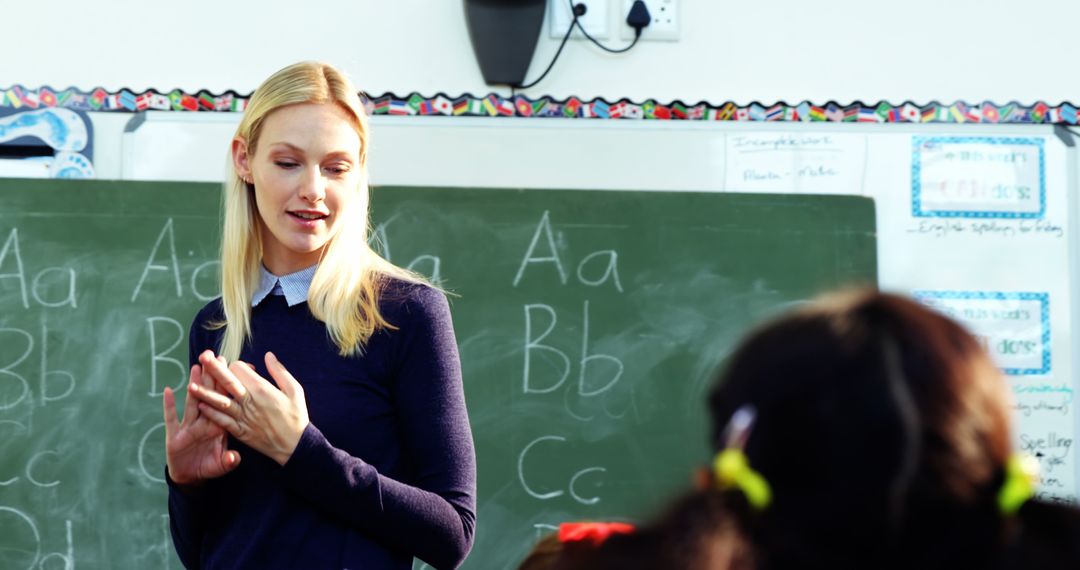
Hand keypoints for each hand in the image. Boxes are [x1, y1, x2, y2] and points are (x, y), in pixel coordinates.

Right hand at [163, 363, 239, 486]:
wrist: (191, 476)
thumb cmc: (209, 465)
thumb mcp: (220, 465)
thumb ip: (228, 461)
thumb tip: (234, 458)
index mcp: (218, 426)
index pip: (226, 403)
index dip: (230, 388)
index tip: (236, 368)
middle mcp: (204, 422)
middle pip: (209, 396)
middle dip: (212, 378)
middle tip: (215, 357)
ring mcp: (188, 426)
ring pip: (192, 402)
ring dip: (194, 386)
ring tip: (196, 367)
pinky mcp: (174, 434)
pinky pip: (171, 418)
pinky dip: (169, 406)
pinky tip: (168, 391)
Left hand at [190, 350, 309, 465]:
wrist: (295, 446)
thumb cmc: (297, 416)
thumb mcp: (295, 390)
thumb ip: (279, 371)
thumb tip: (268, 355)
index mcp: (262, 389)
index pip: (241, 370)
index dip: (236, 365)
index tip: (237, 367)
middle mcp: (250, 402)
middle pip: (227, 382)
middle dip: (214, 368)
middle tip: (202, 356)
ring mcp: (243, 418)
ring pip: (220, 402)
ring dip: (205, 393)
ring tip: (191, 385)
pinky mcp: (240, 431)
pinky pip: (222, 421)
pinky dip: (211, 413)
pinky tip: (200, 406)